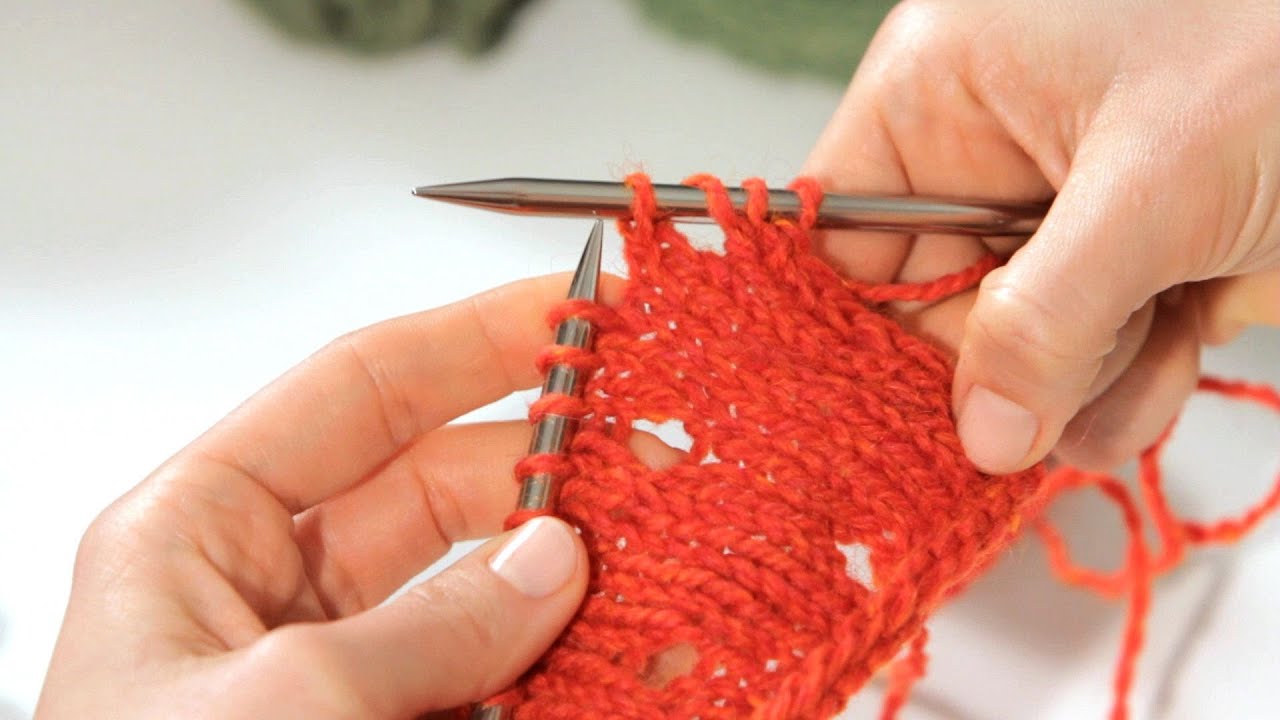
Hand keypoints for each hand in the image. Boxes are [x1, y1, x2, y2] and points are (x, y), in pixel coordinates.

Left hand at [36, 275, 629, 718]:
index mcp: (200, 534)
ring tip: (675, 559)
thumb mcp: (282, 712)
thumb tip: (556, 560)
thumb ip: (429, 627)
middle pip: (443, 483)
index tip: (578, 310)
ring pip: (490, 585)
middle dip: (556, 466)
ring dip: (584, 573)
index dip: (475, 337)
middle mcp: (277, 590)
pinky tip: (648, 654)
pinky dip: (579, 665)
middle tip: (658, 458)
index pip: (359, 389)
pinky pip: (506, 678)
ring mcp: (348, 670)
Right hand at [804, 0, 1279, 472]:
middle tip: (1028, 416)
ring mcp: (1064, 208)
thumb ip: (1045, 319)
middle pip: (927, 301)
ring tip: (1135, 361)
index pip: (843, 224)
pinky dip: (1122, 383)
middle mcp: (990, 148)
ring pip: (1012, 344)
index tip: (882, 408)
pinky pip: (1085, 354)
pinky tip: (1165, 360)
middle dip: (991, 368)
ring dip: (1069, 384)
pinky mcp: (1132, 258)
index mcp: (949, 84)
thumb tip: (980, 430)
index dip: (855, 320)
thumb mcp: (1152, 185)